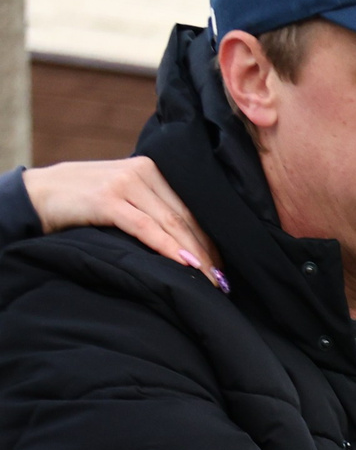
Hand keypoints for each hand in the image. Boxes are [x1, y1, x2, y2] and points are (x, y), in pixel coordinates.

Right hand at [22, 158, 224, 289]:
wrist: (37, 194)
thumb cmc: (85, 202)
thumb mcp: (125, 198)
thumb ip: (153, 208)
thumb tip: (191, 242)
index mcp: (152, 169)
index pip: (192, 207)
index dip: (212, 238)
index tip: (224, 265)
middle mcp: (143, 171)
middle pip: (187, 216)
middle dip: (208, 251)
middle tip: (223, 280)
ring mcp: (125, 183)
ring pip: (172, 222)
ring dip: (195, 254)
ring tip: (211, 279)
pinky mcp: (107, 199)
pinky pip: (146, 227)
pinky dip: (168, 247)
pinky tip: (186, 264)